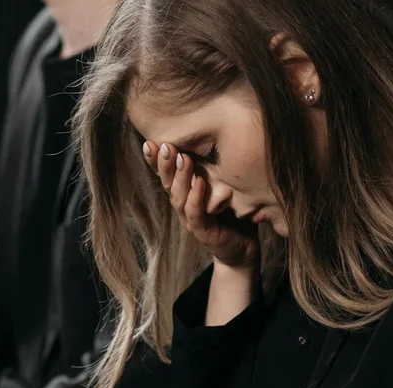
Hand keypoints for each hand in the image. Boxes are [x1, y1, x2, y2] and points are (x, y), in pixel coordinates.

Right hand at [144, 141, 258, 269]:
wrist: (242, 248)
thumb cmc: (232, 213)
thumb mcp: (221, 185)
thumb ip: (211, 167)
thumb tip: (212, 134)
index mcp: (184, 193)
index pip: (165, 174)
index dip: (155, 161)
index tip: (149, 142)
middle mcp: (182, 206)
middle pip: (168, 184)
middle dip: (164, 165)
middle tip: (165, 146)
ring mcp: (190, 220)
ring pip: (179, 197)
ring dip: (180, 178)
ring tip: (182, 159)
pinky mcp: (203, 232)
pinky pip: (195, 213)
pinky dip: (196, 198)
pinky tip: (199, 183)